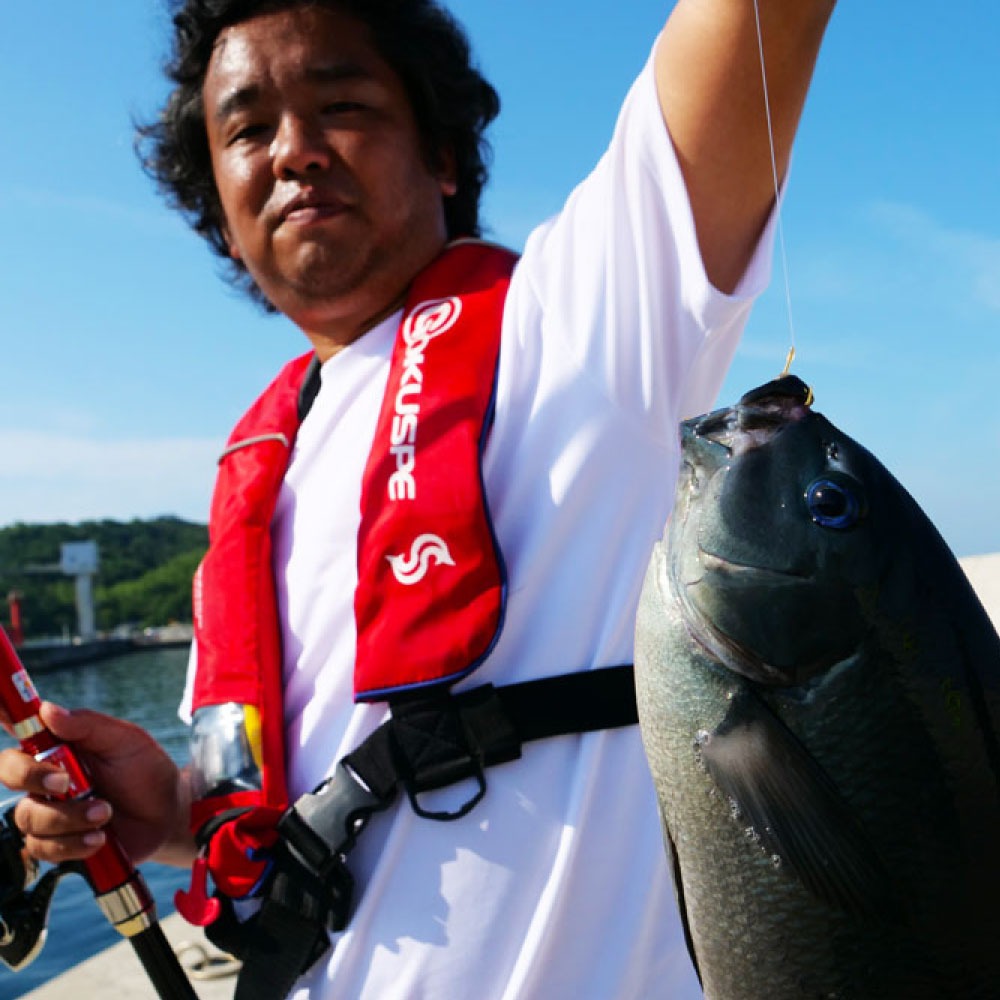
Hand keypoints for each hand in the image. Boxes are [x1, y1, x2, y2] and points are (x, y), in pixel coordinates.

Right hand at [0, 702, 185, 866]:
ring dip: (68, 818)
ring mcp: (49, 813)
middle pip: (10, 775)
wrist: (167, 814)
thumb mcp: (125, 740)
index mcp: (59, 747)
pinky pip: (43, 849)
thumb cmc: (145, 770)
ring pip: (29, 817)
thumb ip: (88, 725)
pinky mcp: (58, 844)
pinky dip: (72, 845)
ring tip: (105, 813)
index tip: (3, 716)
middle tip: (66, 783)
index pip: (21, 732)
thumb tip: (48, 709)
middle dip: (33, 779)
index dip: (5, 719)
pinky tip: (99, 838)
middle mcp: (45, 779)